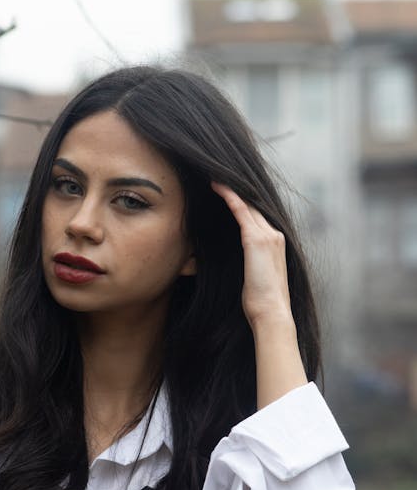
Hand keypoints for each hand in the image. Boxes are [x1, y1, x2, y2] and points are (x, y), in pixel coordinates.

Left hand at [211, 182, 306, 407]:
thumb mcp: (255, 279)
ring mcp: (268, 235)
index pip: (256, 216)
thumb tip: (240, 268)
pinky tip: (216, 185)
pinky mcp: (257, 239)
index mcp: (275, 244)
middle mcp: (274, 235)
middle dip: (236, 190)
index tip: (227, 192)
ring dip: (230, 188)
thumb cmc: (260, 304)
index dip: (242, 202)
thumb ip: (250, 266)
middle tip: (217, 175)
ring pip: (247, 203)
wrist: (272, 313)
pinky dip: (229, 196)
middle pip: (253, 205)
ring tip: (214, 175)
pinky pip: (241, 210)